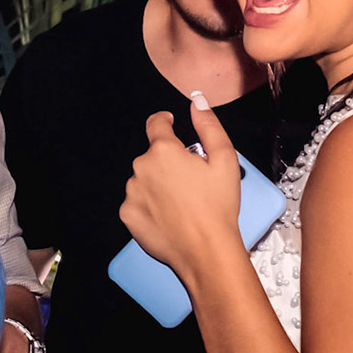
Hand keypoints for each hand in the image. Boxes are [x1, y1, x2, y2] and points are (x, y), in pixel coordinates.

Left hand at [119, 94, 240, 273]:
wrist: (205, 250)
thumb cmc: (218, 206)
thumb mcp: (225, 159)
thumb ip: (208, 125)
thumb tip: (197, 102)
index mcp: (164, 151)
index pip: (156, 124)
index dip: (163, 120)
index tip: (168, 122)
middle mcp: (141, 168)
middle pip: (152, 156)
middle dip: (168, 163)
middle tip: (191, 181)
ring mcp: (132, 192)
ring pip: (144, 180)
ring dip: (158, 184)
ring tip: (182, 202)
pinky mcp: (128, 214)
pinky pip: (137, 202)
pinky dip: (150, 205)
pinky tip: (169, 215)